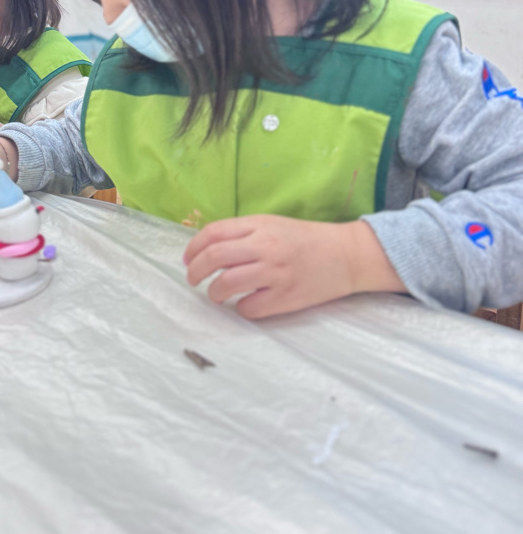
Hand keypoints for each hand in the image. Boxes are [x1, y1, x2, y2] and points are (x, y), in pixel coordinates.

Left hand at [184, 214, 403, 318]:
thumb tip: (207, 250)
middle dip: (195, 272)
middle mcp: (265, 247)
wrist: (346, 255)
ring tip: (216, 295)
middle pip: (214, 258)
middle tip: (193, 280)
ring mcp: (275, 273)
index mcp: (259, 225)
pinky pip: (249, 308)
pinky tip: (244, 304)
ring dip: (214, 293)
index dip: (193, 248)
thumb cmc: (305, 239)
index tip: (187, 260)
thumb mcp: (272, 225)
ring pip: (226, 284)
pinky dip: (240, 309)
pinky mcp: (285, 297)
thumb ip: (242, 233)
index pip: (213, 233)